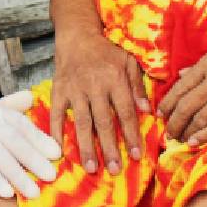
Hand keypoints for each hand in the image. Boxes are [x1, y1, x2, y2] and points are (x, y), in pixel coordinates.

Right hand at [0, 91, 61, 198]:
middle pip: (10, 137)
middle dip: (33, 158)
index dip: (38, 138)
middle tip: (51, 176)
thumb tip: (32, 96)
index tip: (56, 155)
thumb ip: (3, 108)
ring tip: (33, 192)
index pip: (16, 121)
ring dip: (17, 174)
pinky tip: (7, 192)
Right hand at [50, 31, 149, 174]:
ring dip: (87, 146)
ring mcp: (75, 90)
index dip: (131, 135)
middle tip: (115, 170)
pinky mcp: (59, 91)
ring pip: (82, 122)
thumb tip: (148, 111)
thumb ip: (137, 86)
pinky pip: (57, 114)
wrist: (77, 36)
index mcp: (115, 79)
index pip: (125, 112)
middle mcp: (95, 86)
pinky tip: (59, 150)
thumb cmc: (106, 51)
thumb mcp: (128, 62)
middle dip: (110, 148)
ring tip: (91, 167)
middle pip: (104, 122)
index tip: (136, 156)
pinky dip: (57, 132)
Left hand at [157, 24, 206, 146]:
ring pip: (200, 117)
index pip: (181, 86)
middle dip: (173, 121)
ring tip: (178, 139)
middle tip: (167, 131)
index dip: (168, 102)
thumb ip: (205, 63)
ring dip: (186, 130)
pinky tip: (194, 142)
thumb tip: (184, 74)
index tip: (160, 112)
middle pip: (187, 105)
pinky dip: (205, 135)